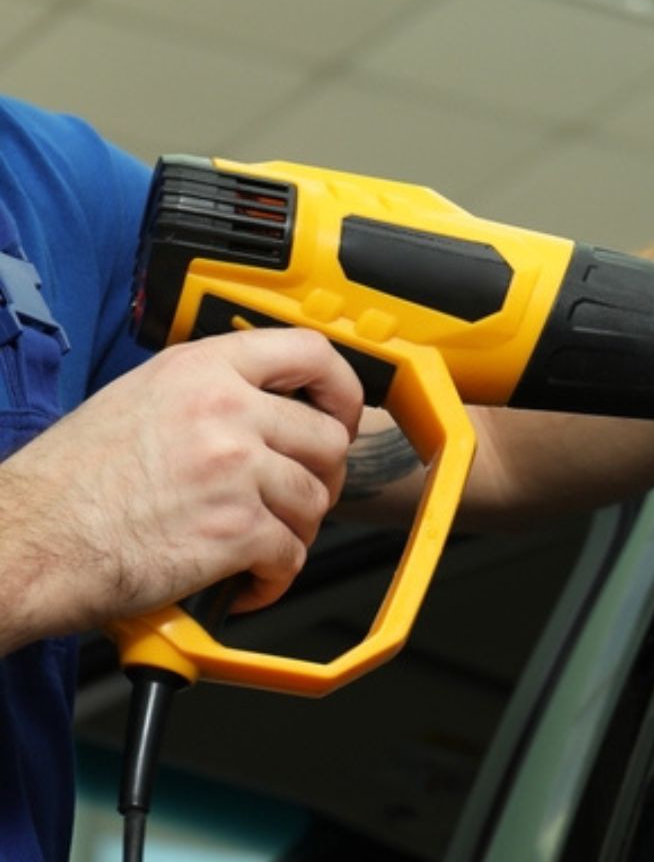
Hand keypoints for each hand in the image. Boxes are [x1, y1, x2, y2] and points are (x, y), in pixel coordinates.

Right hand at [0, 328, 361, 649]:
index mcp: (202, 370)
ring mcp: (233, 470)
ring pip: (314, 501)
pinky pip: (291, 555)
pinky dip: (274, 577)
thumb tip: (265, 408)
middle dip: (318, 476)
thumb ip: (208, 394)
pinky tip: (246, 579)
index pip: (311, 353)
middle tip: (292, 498)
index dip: (342, 389)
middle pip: (327, 438)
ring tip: (256, 543)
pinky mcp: (234, 530)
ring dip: (294, 530)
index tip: (340, 414)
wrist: (26, 542)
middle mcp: (225, 411)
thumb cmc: (68, 484)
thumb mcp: (138, 401)